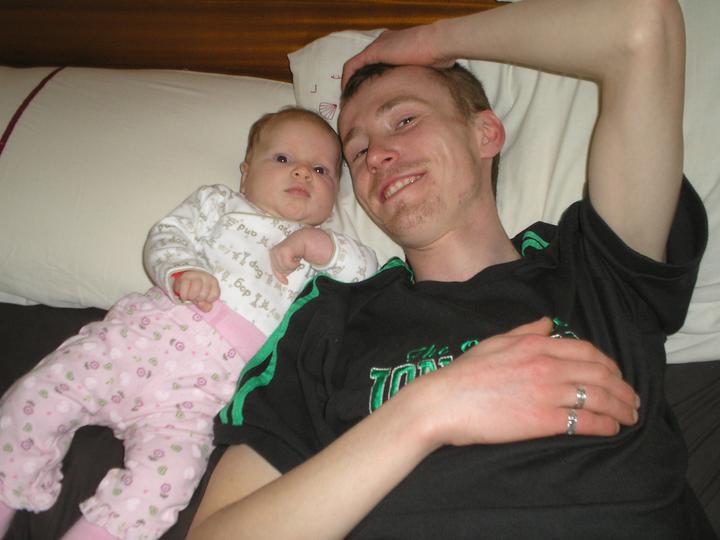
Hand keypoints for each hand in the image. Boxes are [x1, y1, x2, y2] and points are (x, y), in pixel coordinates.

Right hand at [173, 270, 219, 311]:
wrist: (186, 280)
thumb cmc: (198, 290)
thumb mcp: (204, 298)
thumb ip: (206, 305)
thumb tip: (205, 307)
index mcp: (213, 281)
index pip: (215, 295)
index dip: (208, 300)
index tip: (204, 299)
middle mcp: (205, 277)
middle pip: (203, 295)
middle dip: (198, 299)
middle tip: (196, 297)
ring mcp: (195, 275)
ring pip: (195, 291)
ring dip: (191, 297)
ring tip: (190, 297)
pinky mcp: (184, 277)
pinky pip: (184, 290)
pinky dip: (184, 296)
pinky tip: (184, 296)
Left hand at [270, 228, 334, 283]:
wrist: (311, 238)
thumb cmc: (304, 247)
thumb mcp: (292, 260)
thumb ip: (286, 267)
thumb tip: (284, 281)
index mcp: (275, 253)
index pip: (274, 268)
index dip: (280, 276)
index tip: (286, 282)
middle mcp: (275, 251)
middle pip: (279, 270)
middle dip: (289, 269)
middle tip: (296, 261)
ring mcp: (278, 250)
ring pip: (283, 268)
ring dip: (293, 266)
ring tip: (297, 257)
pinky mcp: (283, 250)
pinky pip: (288, 265)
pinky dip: (295, 264)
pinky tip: (298, 257)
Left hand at [342, 23, 453, 87]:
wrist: (439, 44)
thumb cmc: (440, 58)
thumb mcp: (428, 71)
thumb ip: (420, 79)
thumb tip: (426, 95)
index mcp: (397, 47)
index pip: (378, 63)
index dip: (372, 79)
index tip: (370, 95)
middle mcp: (385, 43)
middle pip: (365, 64)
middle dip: (359, 81)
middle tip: (355, 99)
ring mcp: (379, 45)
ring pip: (356, 65)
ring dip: (350, 81)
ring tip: (349, 98)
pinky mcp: (375, 51)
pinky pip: (352, 66)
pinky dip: (347, 78)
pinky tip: (347, 93)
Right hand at [412, 318, 639, 449]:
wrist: (444, 402)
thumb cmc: (465, 374)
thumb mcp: (495, 341)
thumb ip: (525, 331)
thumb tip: (548, 323)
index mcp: (535, 344)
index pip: (586, 350)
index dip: (608, 364)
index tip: (616, 375)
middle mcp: (547, 365)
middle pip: (600, 373)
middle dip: (623, 388)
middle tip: (632, 399)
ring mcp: (547, 392)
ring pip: (599, 397)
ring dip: (621, 407)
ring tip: (630, 416)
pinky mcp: (544, 420)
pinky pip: (586, 421)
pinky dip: (605, 425)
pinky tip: (611, 429)